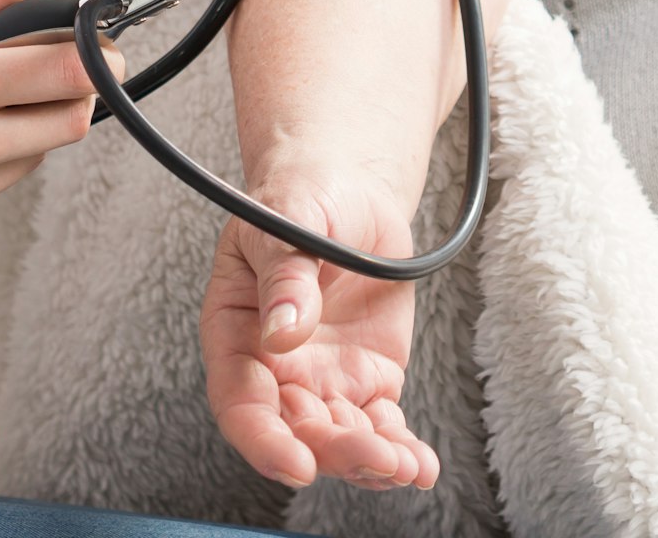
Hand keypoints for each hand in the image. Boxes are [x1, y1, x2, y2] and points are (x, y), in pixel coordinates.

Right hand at [201, 170, 437, 492]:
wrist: (349, 192)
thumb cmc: (301, 198)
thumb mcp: (287, 219)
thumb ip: (283, 274)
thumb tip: (282, 332)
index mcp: (236, 331)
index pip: (239, 401)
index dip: (263, 440)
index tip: (298, 463)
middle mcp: (274, 368)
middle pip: (296, 431)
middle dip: (335, 454)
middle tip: (377, 457)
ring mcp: (322, 378)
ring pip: (340, 439)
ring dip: (371, 462)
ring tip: (407, 465)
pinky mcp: (367, 380)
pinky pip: (380, 426)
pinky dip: (400, 451)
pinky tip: (421, 464)